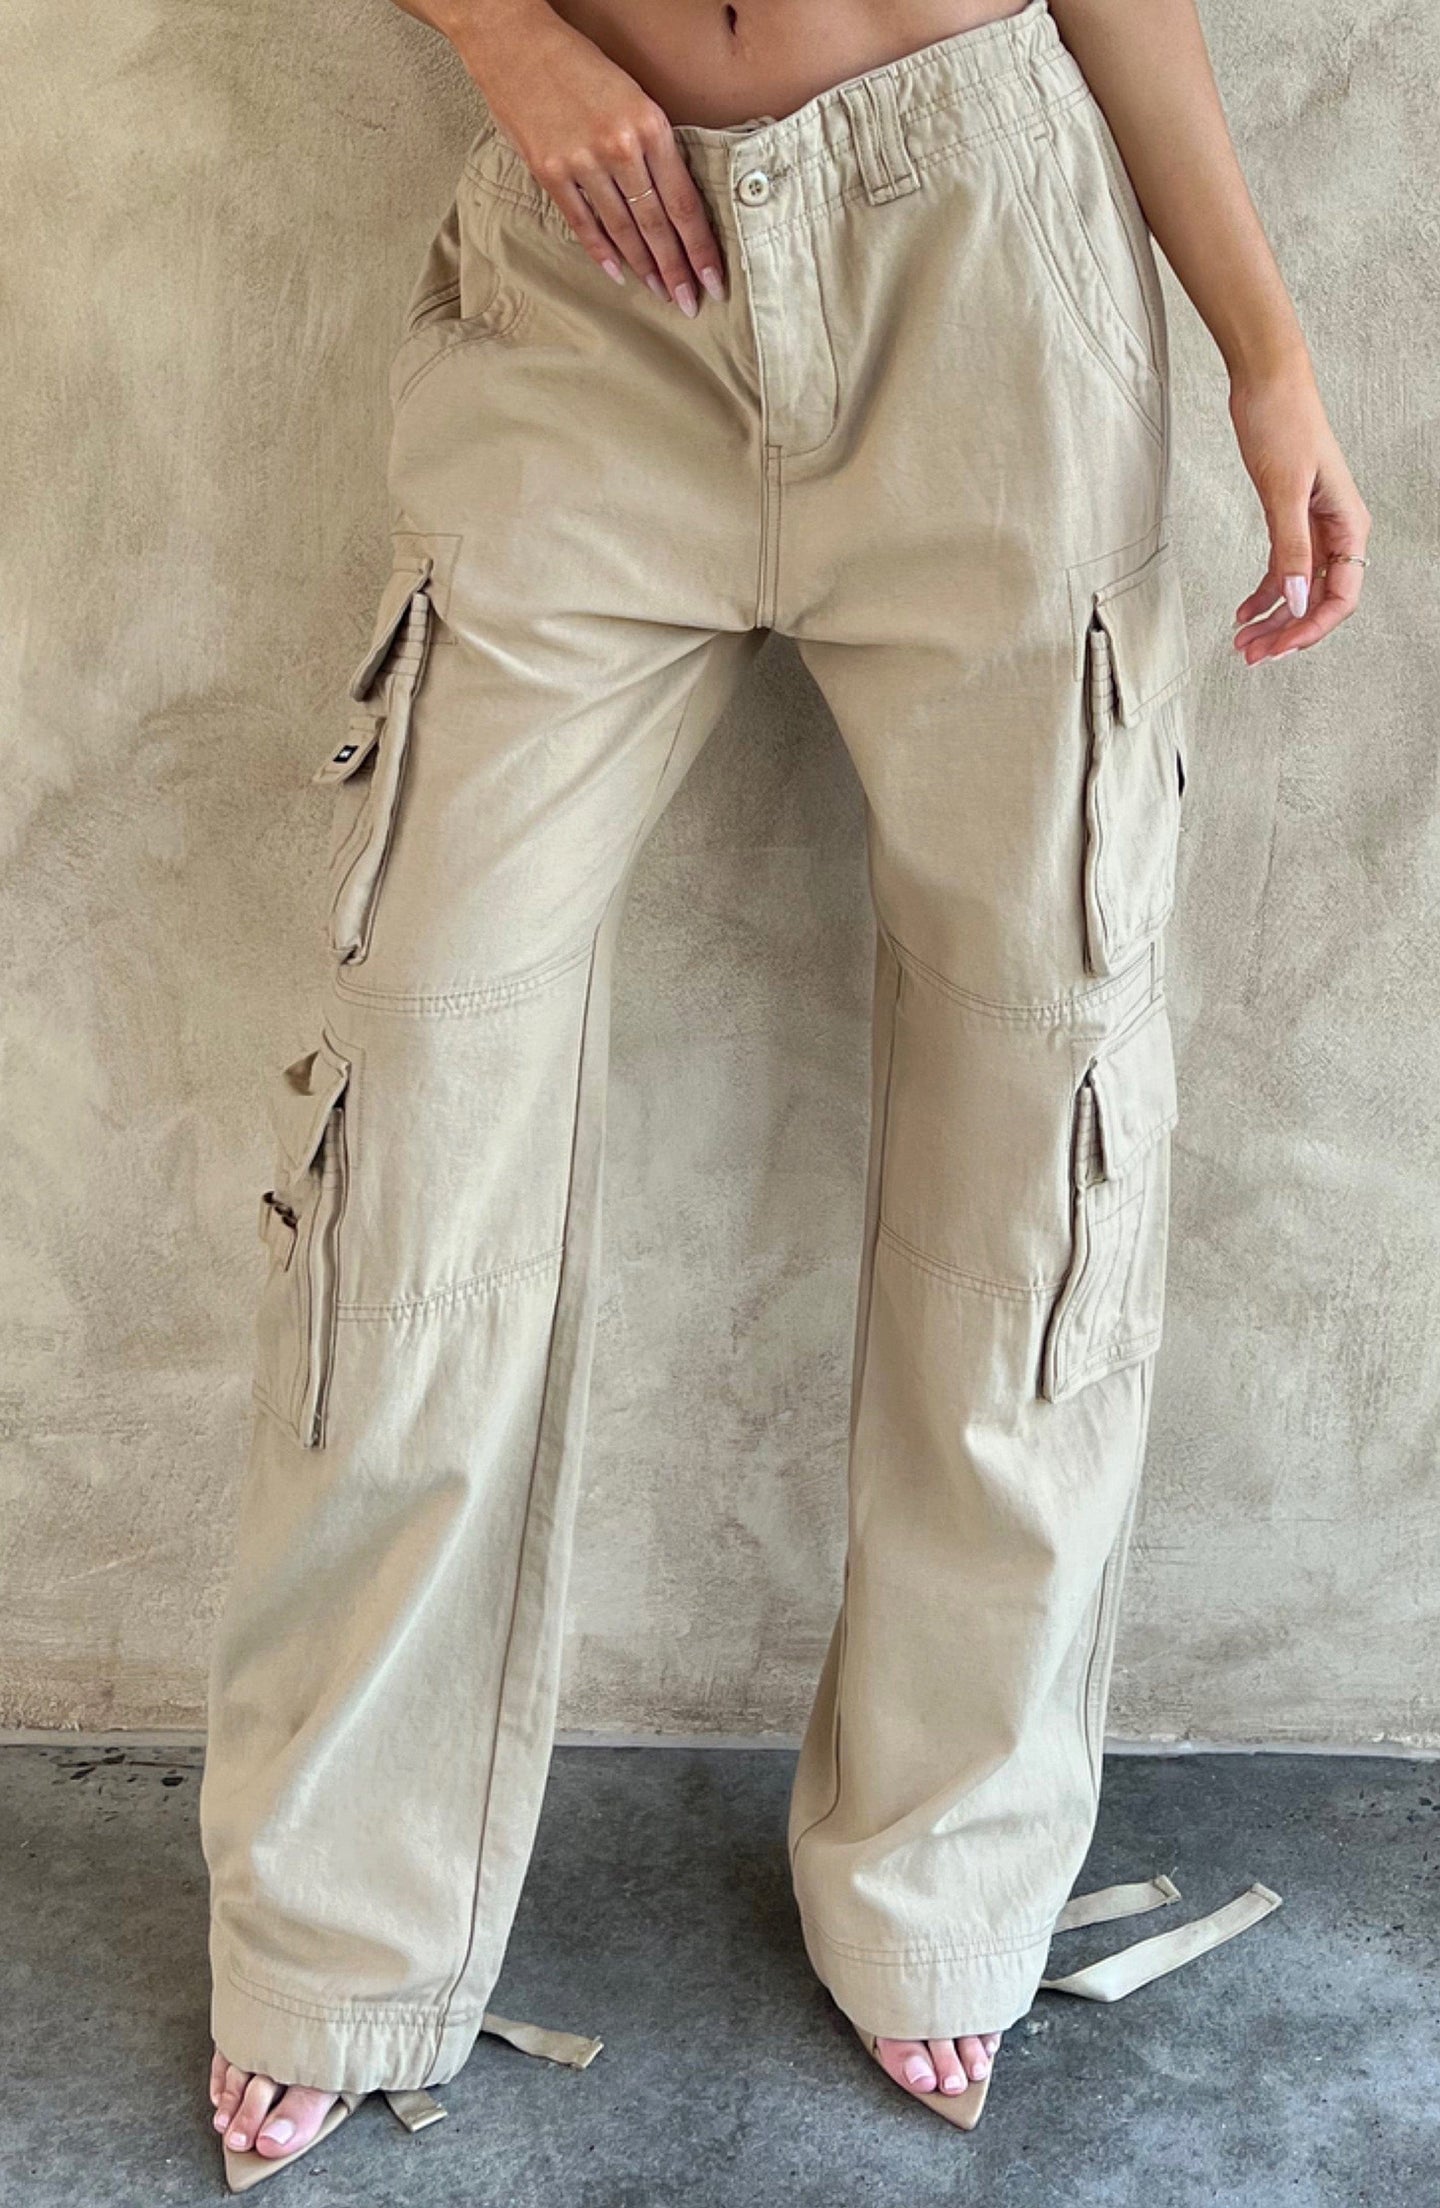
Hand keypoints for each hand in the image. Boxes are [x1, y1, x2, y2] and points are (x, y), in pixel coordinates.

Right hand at [458, 6, 725, 313]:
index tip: (713, 281)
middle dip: (677, 269)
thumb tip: (670, 198)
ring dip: (644, 266)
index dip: (700, 248)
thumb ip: (651, 144)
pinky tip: (618, 274)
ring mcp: (582, 162)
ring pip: (623, 228)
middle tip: (690, 305)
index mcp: (650, 125)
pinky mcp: (550, 171)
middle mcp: (620, 147)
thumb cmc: (576, 64)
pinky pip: (582, 222)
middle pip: (657, 224)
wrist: (514, 40)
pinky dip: (601, 251)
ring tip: (660, 293)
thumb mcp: (631, 94)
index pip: (685, 202)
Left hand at [1229, 359, 1371, 663]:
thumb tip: (1294, 598)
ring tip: (1242, 642)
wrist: (1266, 382)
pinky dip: (1264, 592)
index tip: (1280, 647)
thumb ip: (1290, 548)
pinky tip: (1243, 611)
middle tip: (1252, 655)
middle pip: (1319, 599)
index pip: (1341, 596)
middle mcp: (1336, 529)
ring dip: (1272, 618)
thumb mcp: (1283, 490)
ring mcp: (1314, 526)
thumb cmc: (1283, 422)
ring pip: (1298, 588)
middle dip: (1287, 631)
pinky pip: (1283, 567)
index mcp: (1348, 524)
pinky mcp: (1291, 517)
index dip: (1312, 628)